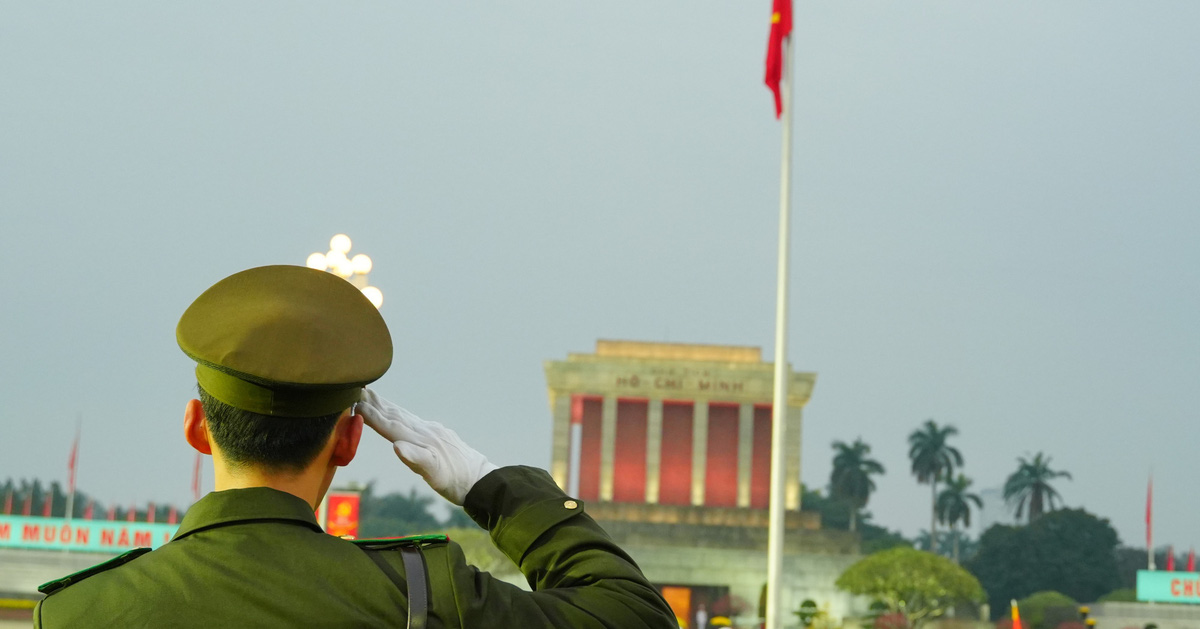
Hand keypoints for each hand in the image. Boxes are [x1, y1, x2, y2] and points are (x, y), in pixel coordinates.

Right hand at [357, 388, 497, 505]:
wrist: (481, 480)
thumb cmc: (456, 481)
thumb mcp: (435, 475)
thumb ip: (416, 459)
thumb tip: (396, 446)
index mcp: (421, 440)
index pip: (391, 426)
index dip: (372, 415)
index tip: (356, 402)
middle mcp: (426, 431)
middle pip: (396, 415)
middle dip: (377, 403)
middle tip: (359, 389)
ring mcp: (432, 431)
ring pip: (404, 416)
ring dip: (387, 406)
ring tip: (374, 397)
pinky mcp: (438, 435)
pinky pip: (413, 421)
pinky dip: (400, 415)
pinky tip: (399, 415)